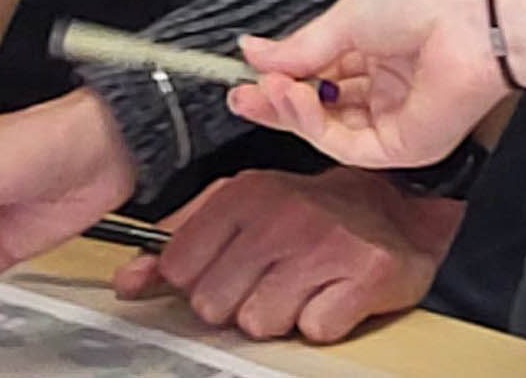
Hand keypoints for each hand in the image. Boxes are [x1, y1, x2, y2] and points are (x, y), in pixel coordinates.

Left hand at [110, 168, 460, 343]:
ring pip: (259, 324)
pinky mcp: (364, 275)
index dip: (197, 283)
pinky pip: (314, 331)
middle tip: (268, 281)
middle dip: (236, 305)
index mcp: (242, 195)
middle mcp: (280, 215)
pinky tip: (330, 294)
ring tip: (300, 287)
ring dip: (279, 317)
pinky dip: (322, 322)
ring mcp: (323, 245)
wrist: (396, 204)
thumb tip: (129, 281)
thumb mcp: (240, 211)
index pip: (179, 269)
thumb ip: (180, 244)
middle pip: (214, 305)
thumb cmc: (309, 212)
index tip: (224, 273)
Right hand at [227, 0, 508, 170]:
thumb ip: (299, 47)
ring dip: (291, 111)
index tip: (243, 75)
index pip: (318, 77)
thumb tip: (252, 52)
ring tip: (268, 88)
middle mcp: (383, 91)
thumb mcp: (347, 18)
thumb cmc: (426, 2)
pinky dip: (313, 124)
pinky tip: (296, 98)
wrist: (473, 18)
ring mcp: (392, 122)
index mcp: (376, 55)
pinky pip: (345, 144)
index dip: (280, 78)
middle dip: (276, 103)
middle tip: (240, 96)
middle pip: (318, 109)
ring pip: (327, 130)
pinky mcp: (400, 147)